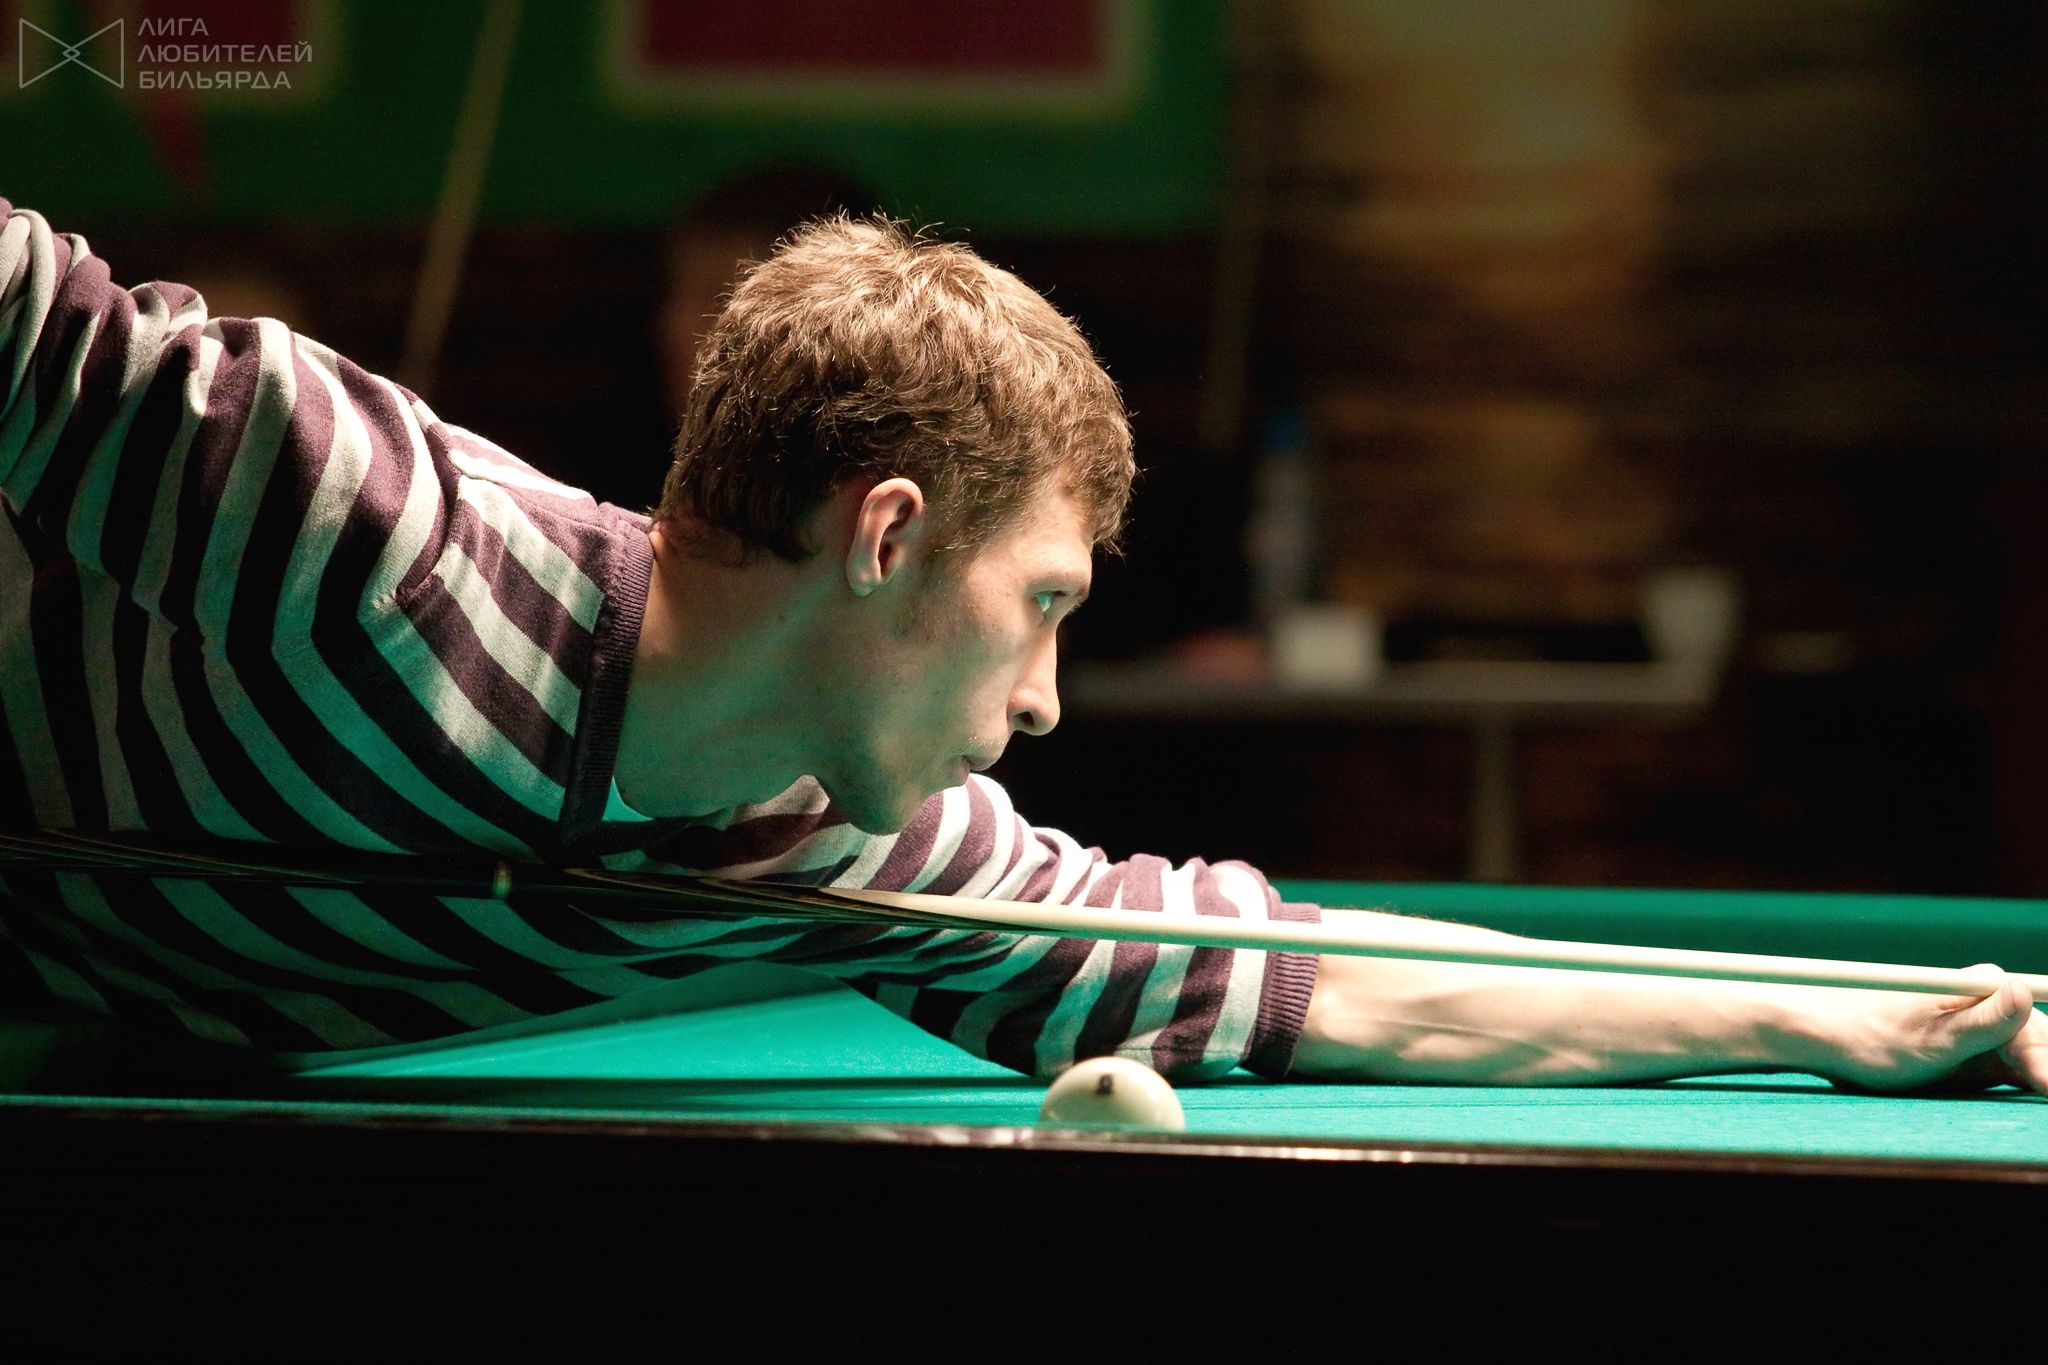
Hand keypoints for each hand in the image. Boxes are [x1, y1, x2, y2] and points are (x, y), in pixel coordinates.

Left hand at [1814, 970, 2047, 1095]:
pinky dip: (2028, 1080)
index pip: (2031, 1031)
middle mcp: (1988, 1001)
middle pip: (2037, 1041)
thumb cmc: (1877, 1040)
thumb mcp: (1934, 1039)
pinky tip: (2037, 1089)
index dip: (2044, 1062)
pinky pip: (2014, 1066)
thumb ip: (1983, 1022)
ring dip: (2040, 1074)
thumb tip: (2022, 991)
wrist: (1837, 1043)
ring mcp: (1985, 1026)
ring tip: (2044, 1091)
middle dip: (2046, 1070)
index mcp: (1981, 988)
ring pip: (2030, 1055)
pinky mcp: (1979, 1049)